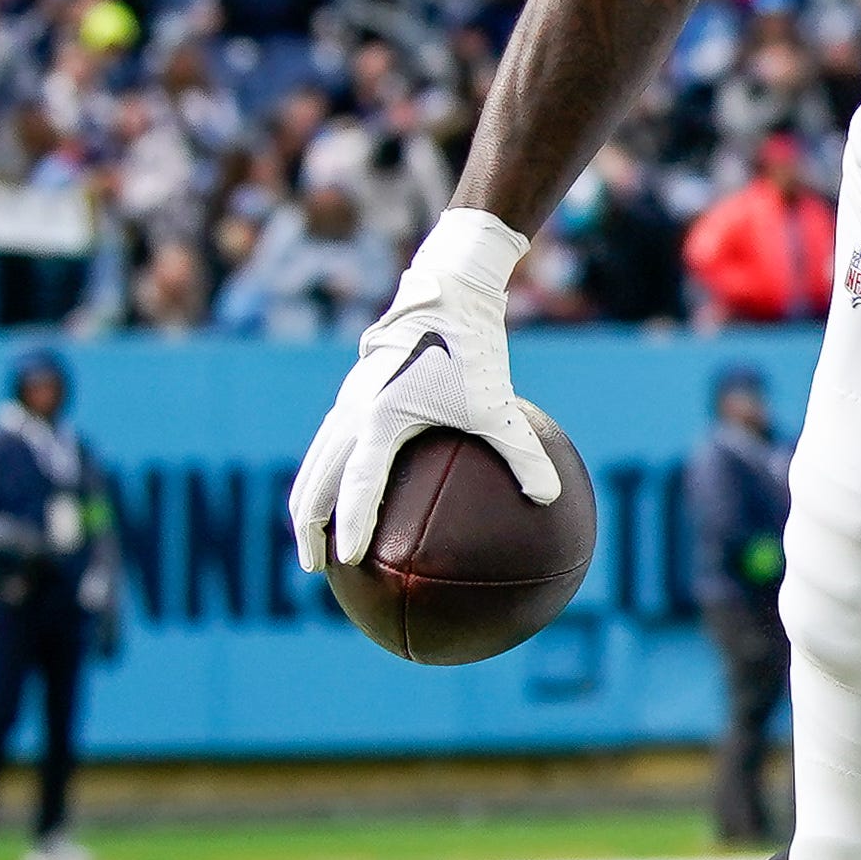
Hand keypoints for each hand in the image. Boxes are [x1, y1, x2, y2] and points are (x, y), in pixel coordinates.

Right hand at [291, 210, 559, 568]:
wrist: (445, 290)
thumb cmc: (470, 346)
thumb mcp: (497, 404)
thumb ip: (523, 453)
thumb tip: (550, 499)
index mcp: (381, 418)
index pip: (359, 484)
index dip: (351, 524)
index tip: (348, 561)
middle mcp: (353, 412)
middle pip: (316, 480)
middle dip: (310, 527)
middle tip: (316, 569)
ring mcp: (348, 401)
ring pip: (316, 462)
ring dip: (309, 502)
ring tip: (315, 543)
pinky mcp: (353, 393)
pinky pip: (329, 445)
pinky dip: (325, 475)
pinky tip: (342, 495)